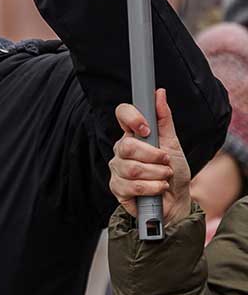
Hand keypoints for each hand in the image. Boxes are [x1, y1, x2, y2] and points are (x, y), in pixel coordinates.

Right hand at [109, 89, 191, 226]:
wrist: (176, 202)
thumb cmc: (174, 172)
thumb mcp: (173, 144)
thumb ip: (164, 119)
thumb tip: (159, 93)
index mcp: (133, 135)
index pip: (122, 114)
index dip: (132, 117)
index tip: (146, 128)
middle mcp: (121, 150)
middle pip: (127, 145)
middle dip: (153, 157)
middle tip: (165, 162)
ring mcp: (117, 169)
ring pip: (131, 168)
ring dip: (156, 174)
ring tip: (164, 177)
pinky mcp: (117, 189)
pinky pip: (131, 186)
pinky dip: (151, 188)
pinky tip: (158, 189)